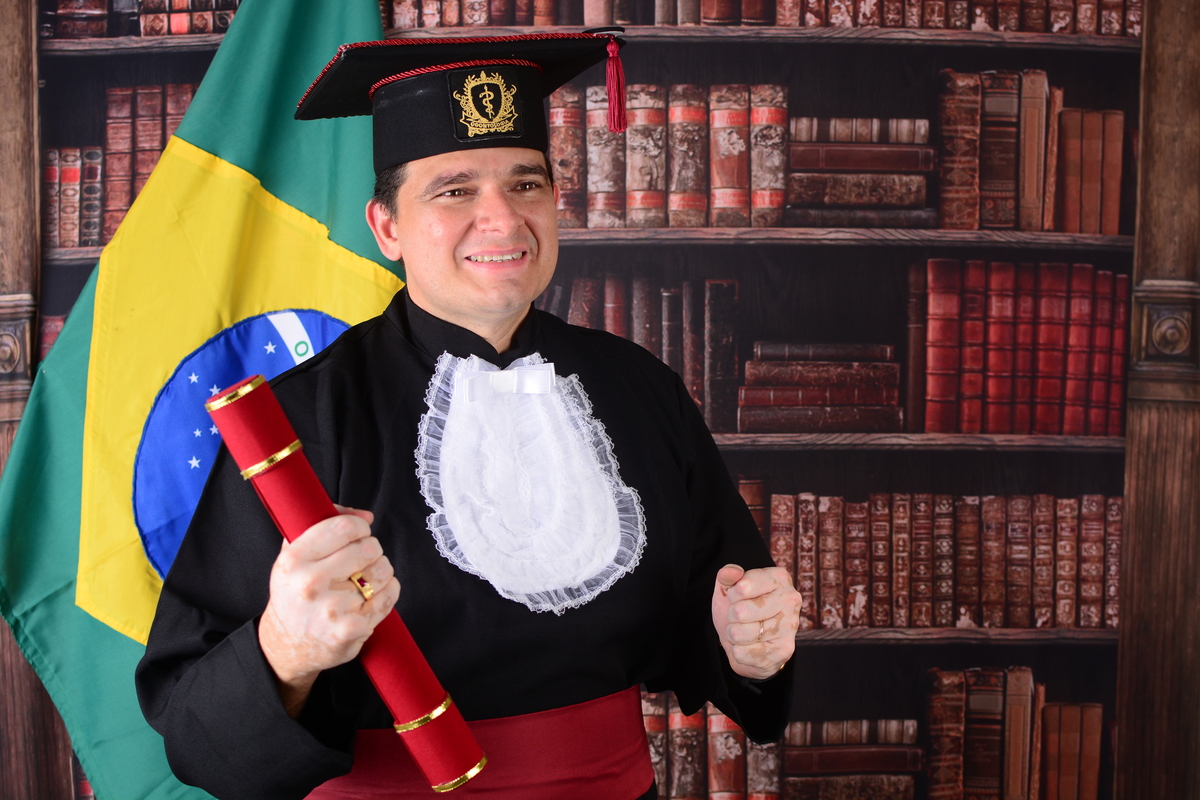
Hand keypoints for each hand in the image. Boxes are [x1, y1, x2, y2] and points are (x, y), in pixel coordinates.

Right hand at [257, 505, 399, 715]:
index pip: (345, 527)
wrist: (287, 644)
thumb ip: (324, 523)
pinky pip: (389, 595)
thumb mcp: (294, 553)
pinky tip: (369, 596)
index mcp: (294, 560)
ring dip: (380, 571)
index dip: (359, 526)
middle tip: (360, 560)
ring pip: (383, 570)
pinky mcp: (352, 629)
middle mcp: (311, 584)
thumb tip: (366, 515)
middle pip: (369, 547)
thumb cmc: (295, 593)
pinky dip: (387, 591)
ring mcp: (333, 609)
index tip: (358, 533)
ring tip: (363, 579)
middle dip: (370, 549)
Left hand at [711, 564, 800, 679]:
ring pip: (740, 634)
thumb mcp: (729, 589)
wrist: (748, 641)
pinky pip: (743, 653)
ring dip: (734, 635)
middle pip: (740, 612)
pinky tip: (750, 647)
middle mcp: (791, 599)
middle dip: (732, 617)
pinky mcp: (785, 650)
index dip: (731, 595)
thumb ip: (727, 576)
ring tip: (745, 632)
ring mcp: (790, 626)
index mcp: (779, 578)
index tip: (739, 597)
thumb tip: (730, 572)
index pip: (741, 587)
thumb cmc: (740, 608)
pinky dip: (739, 652)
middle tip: (741, 618)